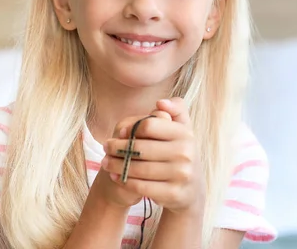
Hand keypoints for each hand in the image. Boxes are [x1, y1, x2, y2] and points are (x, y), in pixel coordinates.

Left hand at [101, 98, 204, 213]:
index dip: (131, 128)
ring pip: (138, 168)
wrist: (191, 189)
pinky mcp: (173, 194)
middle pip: (139, 147)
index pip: (149, 125)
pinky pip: (141, 186)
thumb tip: (160, 103)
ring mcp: (180, 175)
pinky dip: (124, 181)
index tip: (119, 132)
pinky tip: (115, 177)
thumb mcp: (182, 129)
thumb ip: (175, 110)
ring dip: (116, 165)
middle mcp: (185, 153)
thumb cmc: (179, 152)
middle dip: (117, 148)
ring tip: (105, 162)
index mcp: (185, 133)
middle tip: (105, 148)